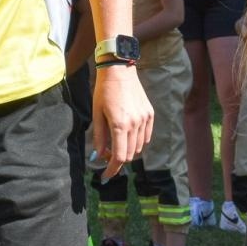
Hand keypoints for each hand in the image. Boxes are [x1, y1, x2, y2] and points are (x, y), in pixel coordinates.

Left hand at [91, 64, 152, 178]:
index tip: (106, 176)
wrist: (119, 70)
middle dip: (118, 159)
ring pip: (138, 147)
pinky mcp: (149, 114)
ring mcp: (144, 119)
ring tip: (116, 141)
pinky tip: (128, 134)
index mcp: (119, 125)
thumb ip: (99, 137)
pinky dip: (137, 141)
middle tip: (107, 155)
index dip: (112, 169)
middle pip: (130, 154)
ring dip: (128, 150)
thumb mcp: (96, 114)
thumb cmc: (104, 91)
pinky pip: (145, 136)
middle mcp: (135, 124)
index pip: (119, 157)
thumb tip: (100, 156)